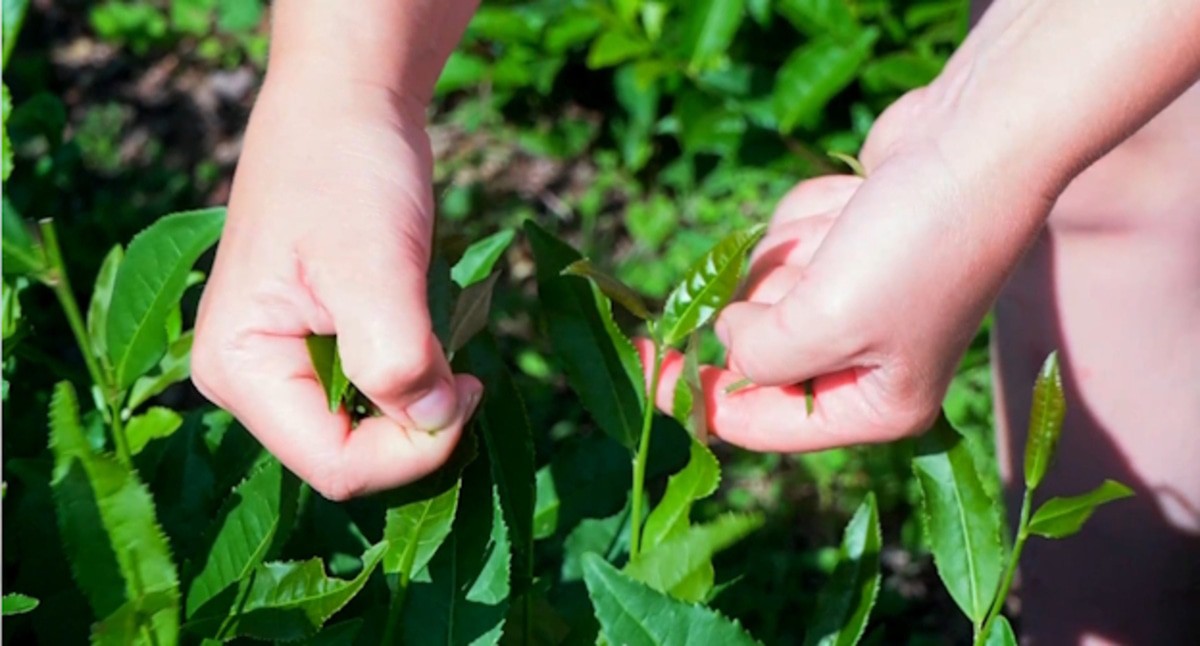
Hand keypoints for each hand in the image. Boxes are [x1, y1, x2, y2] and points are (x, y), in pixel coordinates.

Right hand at [192, 76, 480, 499]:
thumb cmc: (348, 173)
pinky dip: (411, 378)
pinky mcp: (311, 344)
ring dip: (417, 403)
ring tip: (448, 346)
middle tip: (466, 374)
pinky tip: (431, 338)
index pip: (335, 465)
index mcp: (239, 369)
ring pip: (362, 428)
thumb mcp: (374, 268)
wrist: (347, 101)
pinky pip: (367, 393)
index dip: (411, 453)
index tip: (468, 393)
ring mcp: (278, 362)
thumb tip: (437, 423)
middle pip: (345, 454)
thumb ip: (398, 361)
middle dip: (414, 429)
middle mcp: (247, 378)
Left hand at [647, 91, 1057, 451]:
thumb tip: (727, 338)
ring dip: (795, 245)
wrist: (982, 135)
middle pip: (758, 342)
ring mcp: (858, 297)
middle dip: (775, 292)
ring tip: (853, 227)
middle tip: (827, 260)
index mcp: (877, 403)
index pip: (757, 421)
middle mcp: (868, 358)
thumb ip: (761, 355)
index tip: (643, 358)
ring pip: (765, 280)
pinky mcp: (848, 243)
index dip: (694, 394)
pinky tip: (859, 200)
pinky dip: (810, 213)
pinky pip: (786, 235)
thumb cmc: (915, 243)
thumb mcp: (827, 320)